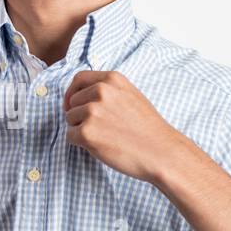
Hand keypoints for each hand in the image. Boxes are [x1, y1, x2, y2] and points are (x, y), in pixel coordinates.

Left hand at [63, 70, 183, 182]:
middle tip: (99, 128)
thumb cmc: (148, 128)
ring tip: (104, 137)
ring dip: (80, 129)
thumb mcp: (131, 96)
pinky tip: (100, 145)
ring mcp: (92, 111)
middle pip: (72, 101)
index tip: (73, 104)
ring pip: (70, 119)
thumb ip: (108, 90)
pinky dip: (80, 143)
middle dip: (79, 115)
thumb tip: (82, 95)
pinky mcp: (86, 132)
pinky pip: (70, 136)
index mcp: (112, 79)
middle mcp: (100, 91)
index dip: (72, 92)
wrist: (161, 151)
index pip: (79, 79)